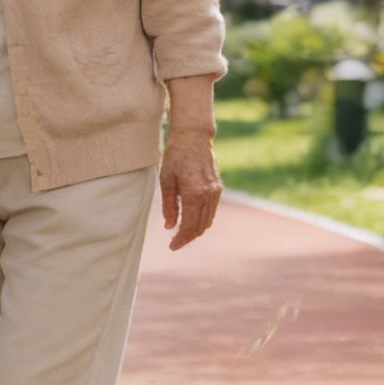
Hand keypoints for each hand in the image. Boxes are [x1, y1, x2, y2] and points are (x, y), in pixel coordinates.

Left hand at [160, 128, 221, 250]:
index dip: (180, 239)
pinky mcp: (218, 189)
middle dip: (187, 238)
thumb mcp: (166, 181)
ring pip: (207, 221)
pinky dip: (202, 220)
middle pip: (200, 227)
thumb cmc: (175, 156)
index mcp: (194, 194)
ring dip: (195, 230)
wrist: (193, 138)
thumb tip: (169, 226)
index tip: (171, 247)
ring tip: (181, 234)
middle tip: (174, 243)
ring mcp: (216, 192)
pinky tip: (190, 221)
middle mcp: (208, 195)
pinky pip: (211, 212)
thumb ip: (168, 206)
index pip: (189, 226)